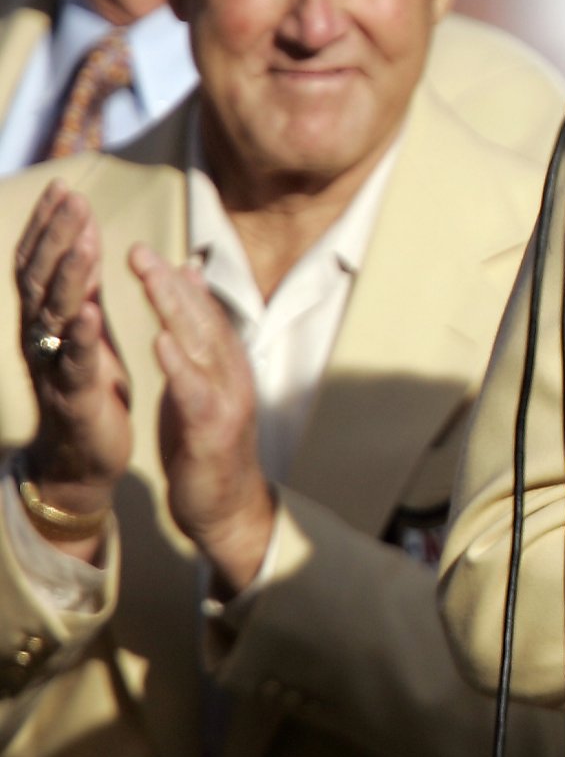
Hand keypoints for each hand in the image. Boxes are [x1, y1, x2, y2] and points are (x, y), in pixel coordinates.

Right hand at [15, 182, 131, 542]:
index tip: (63, 187)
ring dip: (71, 277)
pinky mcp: (77, 396)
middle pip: (42, 279)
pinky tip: (90, 313)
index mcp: (45, 318)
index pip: (40, 263)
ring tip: (85, 243)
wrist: (83, 456)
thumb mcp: (84, 326)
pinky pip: (76, 362)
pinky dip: (82, 336)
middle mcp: (41, 336)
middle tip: (73, 199)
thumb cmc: (86, 384)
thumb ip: (83, 285)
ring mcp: (55, 365)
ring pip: (56, 316)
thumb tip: (83, 231)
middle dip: (57, 238)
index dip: (48, 226)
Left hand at [131, 244, 274, 593]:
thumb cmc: (208, 444)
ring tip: (151, 279)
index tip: (143, 250)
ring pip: (202, 345)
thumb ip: (198, 338)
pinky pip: (196, 391)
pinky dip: (180, 364)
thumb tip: (190, 287)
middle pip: (201, 319)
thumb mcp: (202, 386)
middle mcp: (232, 376)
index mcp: (226, 365)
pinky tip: (161, 342)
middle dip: (169, 283)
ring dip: (176, 309)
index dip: (174, 281)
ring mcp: (227, 401)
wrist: (227, 505)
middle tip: (139, 252)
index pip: (201, 314)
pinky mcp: (214, 430)